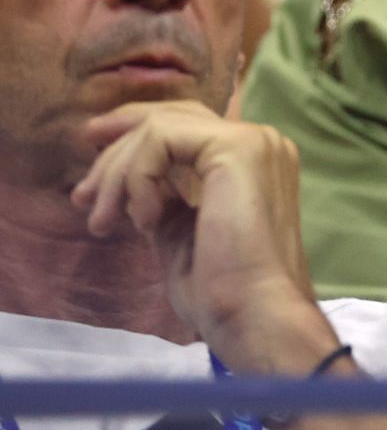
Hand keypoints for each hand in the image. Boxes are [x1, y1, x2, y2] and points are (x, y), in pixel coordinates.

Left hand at [70, 101, 326, 367]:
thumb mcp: (180, 231)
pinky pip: (160, 140)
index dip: (133, 136)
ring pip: (158, 127)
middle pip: (169, 117)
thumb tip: (129, 182)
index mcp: (254, 161)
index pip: (187, 126)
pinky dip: (137, 179)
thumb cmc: (223, 288)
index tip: (94, 174)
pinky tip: (145, 223)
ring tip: (103, 223)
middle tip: (83, 196)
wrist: (254, 312)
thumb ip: (165, 197)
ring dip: (118, 174)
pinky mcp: (236, 148)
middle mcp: (261, 141)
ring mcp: (253, 141)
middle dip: (115, 150)